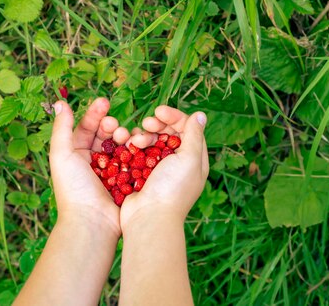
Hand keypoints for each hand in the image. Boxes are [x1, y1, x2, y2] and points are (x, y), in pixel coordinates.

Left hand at [49, 98, 129, 236]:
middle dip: (111, 125)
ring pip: (120, 145)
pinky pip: (132, 159)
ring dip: (123, 136)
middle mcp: (92, 161)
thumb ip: (62, 128)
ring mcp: (110, 170)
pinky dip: (135, 150)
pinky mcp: (125, 179)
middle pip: (105, 134)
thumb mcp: (62, 154)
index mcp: (75, 154)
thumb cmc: (73, 189)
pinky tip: (138, 144)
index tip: (105, 101)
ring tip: (125, 135)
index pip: (86, 127)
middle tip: (114, 124)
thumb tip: (59, 102)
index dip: (95, 113)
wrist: (92, 222)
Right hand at [121, 106, 208, 229]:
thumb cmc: (172, 189)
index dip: (174, 117)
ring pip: (151, 142)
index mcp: (194, 160)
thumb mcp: (189, 159)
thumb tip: (200, 115)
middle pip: (168, 133)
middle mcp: (178, 163)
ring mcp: (159, 169)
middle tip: (146, 123)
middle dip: (156, 125)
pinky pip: (137, 153)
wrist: (148, 218)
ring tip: (135, 140)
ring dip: (143, 136)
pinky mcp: (142, 174)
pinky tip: (128, 145)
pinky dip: (133, 147)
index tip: (159, 111)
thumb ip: (194, 135)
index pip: (187, 129)